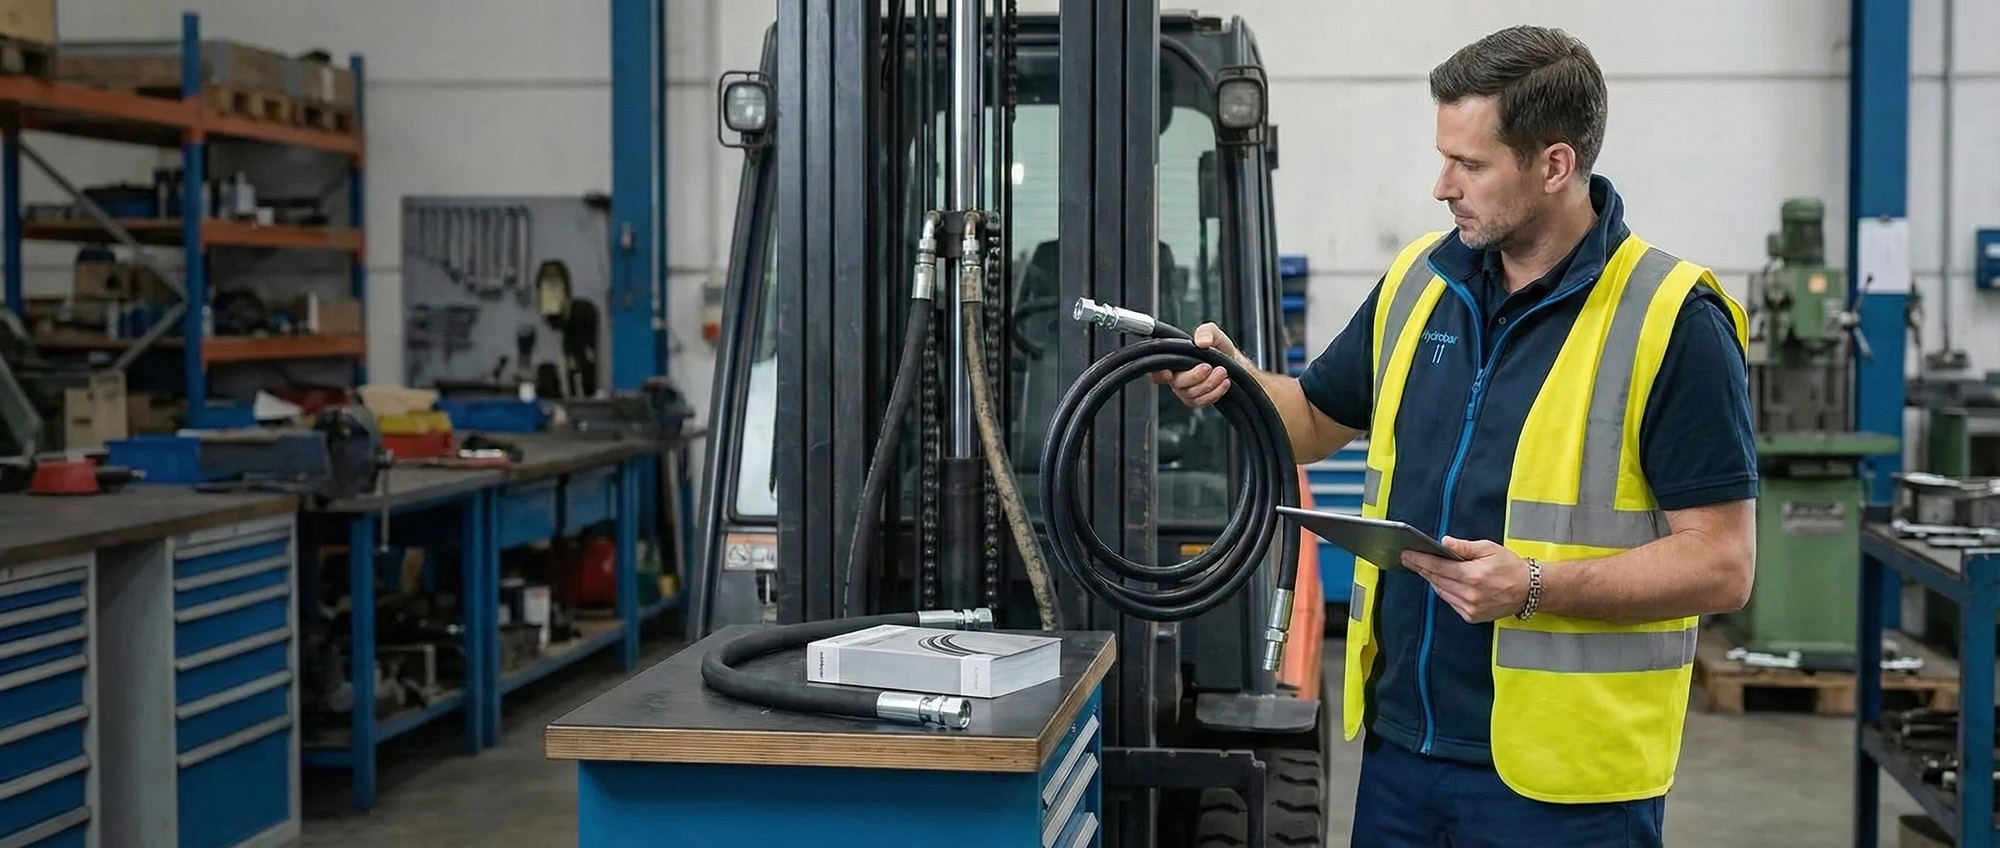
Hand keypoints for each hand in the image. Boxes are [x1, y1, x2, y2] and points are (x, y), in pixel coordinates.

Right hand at [1149, 323, 1243, 407]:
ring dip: (1209, 383)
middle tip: (1208, 366)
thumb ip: (1206, 331)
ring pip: (1191, 393)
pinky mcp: (1198, 400)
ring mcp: (1186, 391)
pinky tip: (1224, 382)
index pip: (1155, 371)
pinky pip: (1202, 401)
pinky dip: (1215, 392)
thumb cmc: (1218, 348)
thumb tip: (1201, 341)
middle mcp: (1177, 377)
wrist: (1234, 362)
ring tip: (1222, 371)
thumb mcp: (1213, 333)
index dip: (1158, 374)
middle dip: (1194, 376)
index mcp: (1173, 360)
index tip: (1169, 373)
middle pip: (1177, 383)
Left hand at [1401, 537, 1530, 623]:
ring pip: (1441, 591)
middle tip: (1408, 558)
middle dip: (1421, 568)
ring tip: (1423, 568)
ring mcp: (1470, 608)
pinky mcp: (1471, 616)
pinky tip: (1444, 582)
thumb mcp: (1488, 549)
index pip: (1438, 567)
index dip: (1419, 560)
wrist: (1528, 590)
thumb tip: (1444, 541)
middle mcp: (1470, 594)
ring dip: (1432, 579)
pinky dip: (1445, 591)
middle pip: (1436, 580)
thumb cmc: (1509, 567)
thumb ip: (1464, 547)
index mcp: (1473, 576)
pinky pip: (1450, 601)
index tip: (1406, 554)